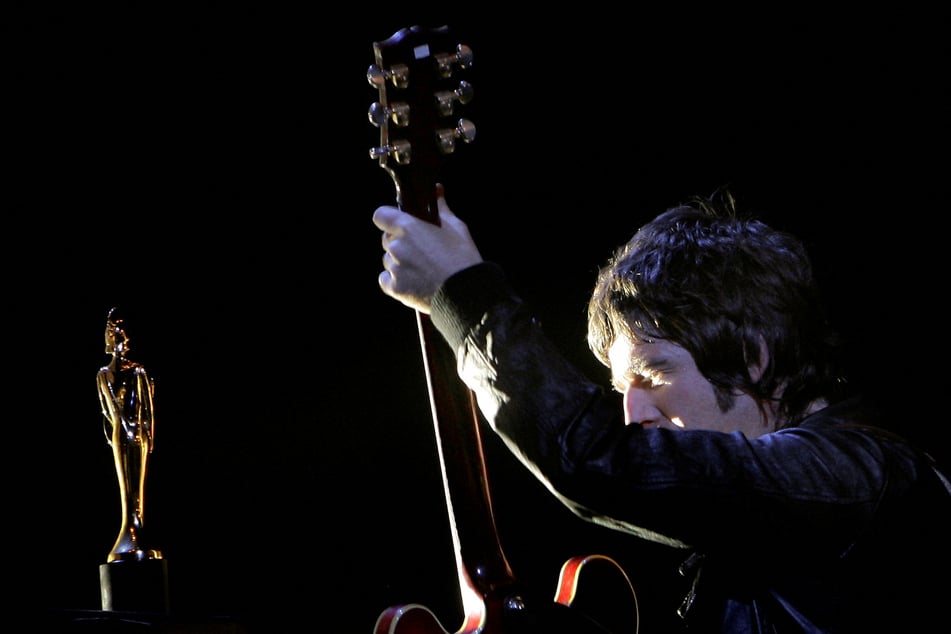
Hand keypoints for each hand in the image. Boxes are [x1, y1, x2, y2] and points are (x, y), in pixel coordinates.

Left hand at [373, 185, 482, 313]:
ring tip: (421, 269)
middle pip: (386, 239)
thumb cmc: (462, 258)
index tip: (399, 224)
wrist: (464, 293)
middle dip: (399, 242)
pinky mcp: (394, 288)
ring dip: (399, 262)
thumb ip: (441, 208)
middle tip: (420, 250)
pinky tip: (413, 281)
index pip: (380, 215)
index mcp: (408, 227)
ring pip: (388, 260)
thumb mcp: (456, 227)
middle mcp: (396, 246)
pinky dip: (395, 281)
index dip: (389, 219)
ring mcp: (394, 267)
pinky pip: (386, 280)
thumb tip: (437, 189)